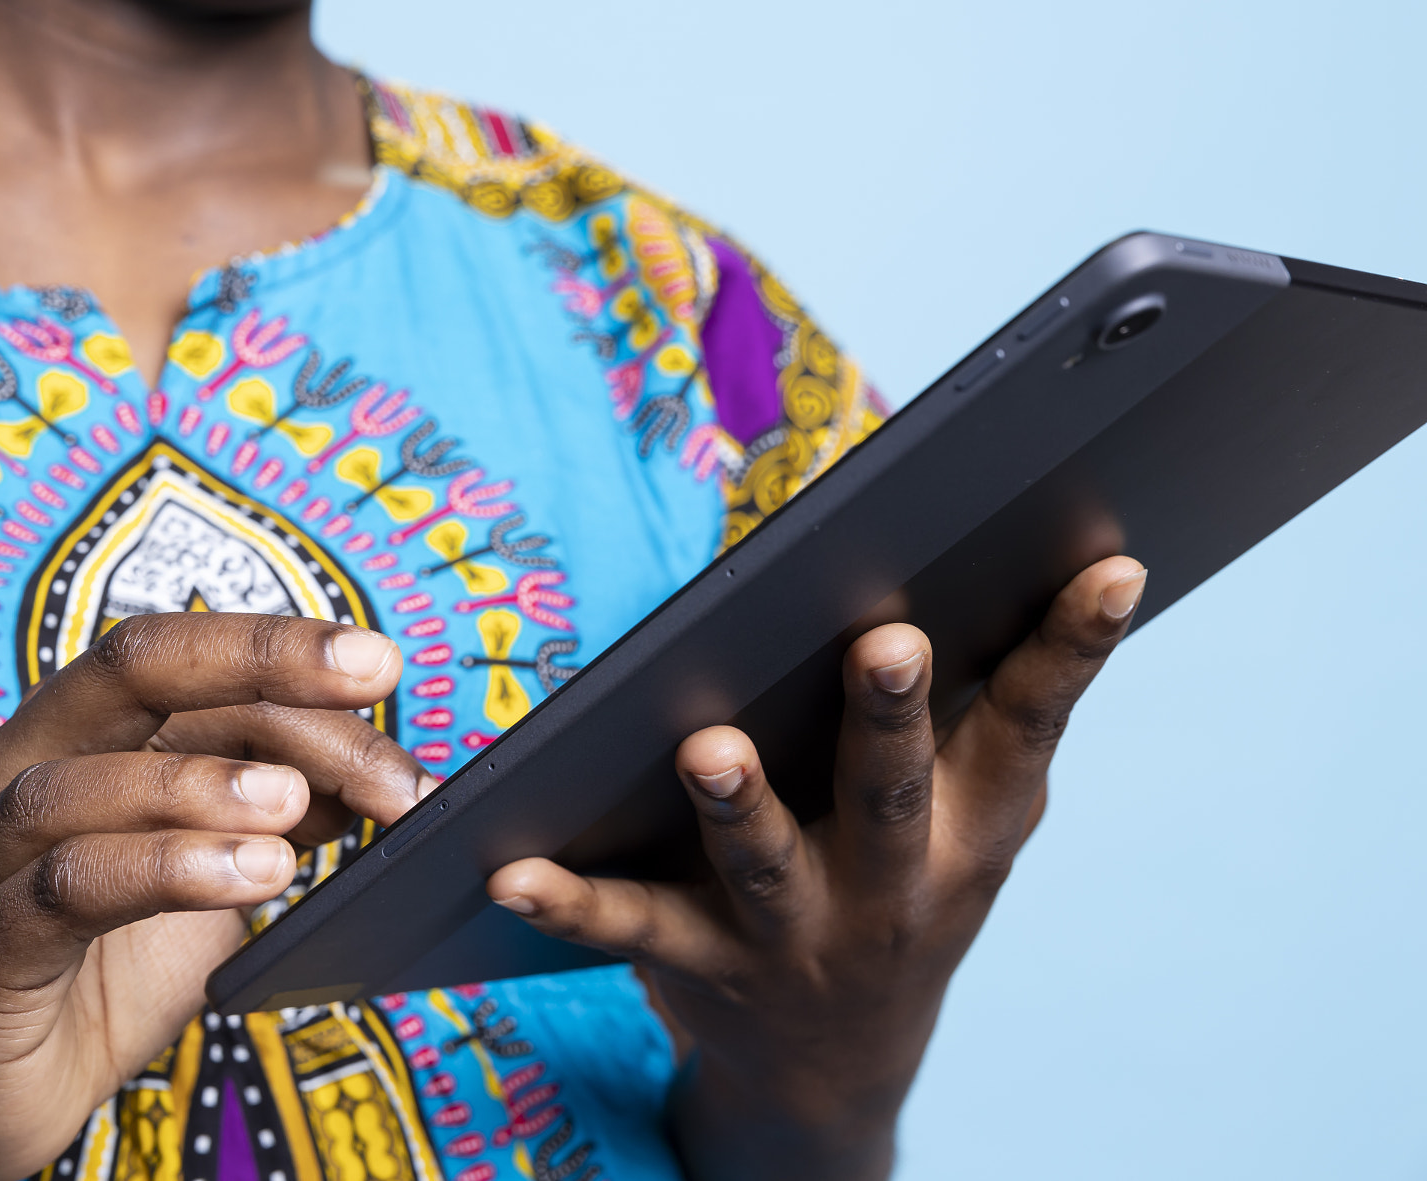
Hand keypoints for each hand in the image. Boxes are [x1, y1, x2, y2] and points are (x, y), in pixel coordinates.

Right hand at [0, 613, 428, 1180]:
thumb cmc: (105, 965)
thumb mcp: (213, 874)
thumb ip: (278, 814)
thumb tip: (380, 771)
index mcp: (80, 732)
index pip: (185, 657)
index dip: (285, 652)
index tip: (382, 666)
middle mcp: (23, 766)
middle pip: (131, 669)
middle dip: (260, 660)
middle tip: (369, 680)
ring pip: (84, 783)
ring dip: (205, 783)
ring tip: (299, 807)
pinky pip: (66, 890)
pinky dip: (165, 870)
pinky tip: (251, 876)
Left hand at [485, 556, 1148, 1180]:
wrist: (835, 1072)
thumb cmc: (902, 888)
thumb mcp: (962, 821)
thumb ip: (968, 710)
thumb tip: (980, 551)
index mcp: (968, 829)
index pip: (1028, 730)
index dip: (1072, 652)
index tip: (1110, 569)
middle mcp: (892, 888)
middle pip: (887, 795)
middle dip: (890, 719)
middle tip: (889, 641)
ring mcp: (796, 934)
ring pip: (764, 863)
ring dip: (738, 805)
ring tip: (708, 748)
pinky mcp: (700, 964)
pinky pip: (629, 928)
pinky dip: (570, 902)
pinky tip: (512, 870)